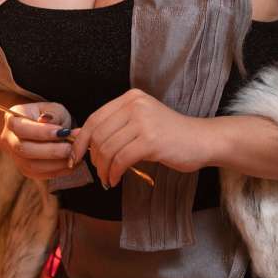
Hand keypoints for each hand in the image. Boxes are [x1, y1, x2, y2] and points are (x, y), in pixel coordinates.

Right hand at [0, 101, 73, 181]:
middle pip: (24, 150)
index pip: (21, 128)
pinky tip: (73, 162)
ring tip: (75, 155)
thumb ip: (52, 114)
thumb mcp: (53, 108)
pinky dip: (59, 170)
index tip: (63, 132)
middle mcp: (9, 140)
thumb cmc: (50, 116)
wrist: (44, 129)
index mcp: (12, 119)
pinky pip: (41, 175)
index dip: (41, 132)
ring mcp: (16, 157)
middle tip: (71, 147)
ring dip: (57, 163)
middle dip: (51, 151)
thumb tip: (46, 119)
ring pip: (32, 166)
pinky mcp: (26, 170)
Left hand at [68, 88, 214, 188]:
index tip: (75, 157)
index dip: (81, 140)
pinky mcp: (151, 140)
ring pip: (108, 148)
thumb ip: (115, 127)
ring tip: (108, 178)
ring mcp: (143, 121)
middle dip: (94, 158)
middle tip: (99, 172)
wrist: (202, 140)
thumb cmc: (170, 135)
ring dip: (104, 169)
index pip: (95, 118)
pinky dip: (114, 172)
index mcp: (131, 98)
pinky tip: (116, 179)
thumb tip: (80, 138)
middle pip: (99, 134)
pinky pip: (121, 159)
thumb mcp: (141, 122)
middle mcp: (135, 105)